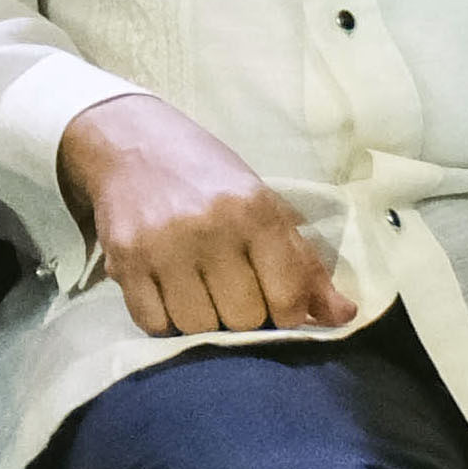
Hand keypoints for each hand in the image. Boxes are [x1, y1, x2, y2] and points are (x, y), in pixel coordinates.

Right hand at [57, 93, 355, 334]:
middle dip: (242, 317)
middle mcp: (210, 227)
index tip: (274, 304)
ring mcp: (162, 245)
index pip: (288, 300)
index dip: (287, 316)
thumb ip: (304, 262)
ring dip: (201, 321)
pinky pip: (152, 324)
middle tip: (231, 293)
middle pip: (243, 320)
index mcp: (255, 210)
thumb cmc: (207, 176)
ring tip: (197, 291)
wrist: (129, 141)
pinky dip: (163, 321)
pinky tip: (167, 293)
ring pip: (197, 327)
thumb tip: (344, 316)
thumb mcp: (264, 204)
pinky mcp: (123, 258)